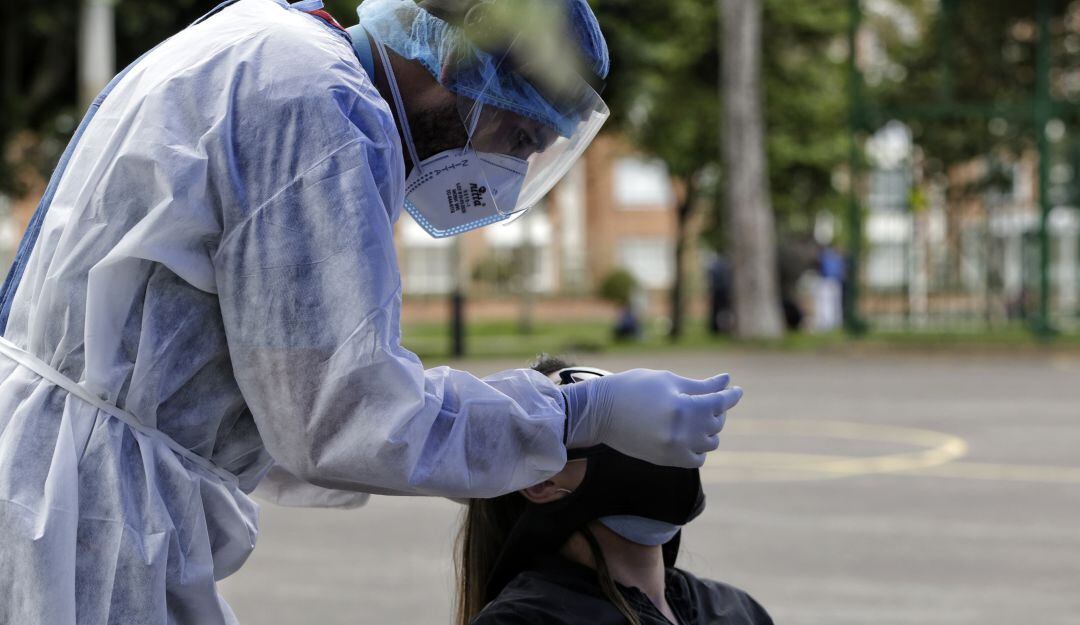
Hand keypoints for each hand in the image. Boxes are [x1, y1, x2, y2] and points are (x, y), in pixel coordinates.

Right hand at [561, 368, 742, 467]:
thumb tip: (727, 381)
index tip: (737, 390)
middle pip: (716, 423)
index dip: (731, 395)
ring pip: (710, 443)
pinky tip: (690, 435)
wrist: (600, 412)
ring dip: (710, 429)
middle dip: (717, 409)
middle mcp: (681, 432)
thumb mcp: (668, 381)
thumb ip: (700, 386)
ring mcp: (674, 449)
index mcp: (682, 408)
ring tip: (698, 416)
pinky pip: (697, 459)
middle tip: (708, 398)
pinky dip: (699, 448)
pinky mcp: (666, 460)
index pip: (719, 403)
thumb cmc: (633, 388)